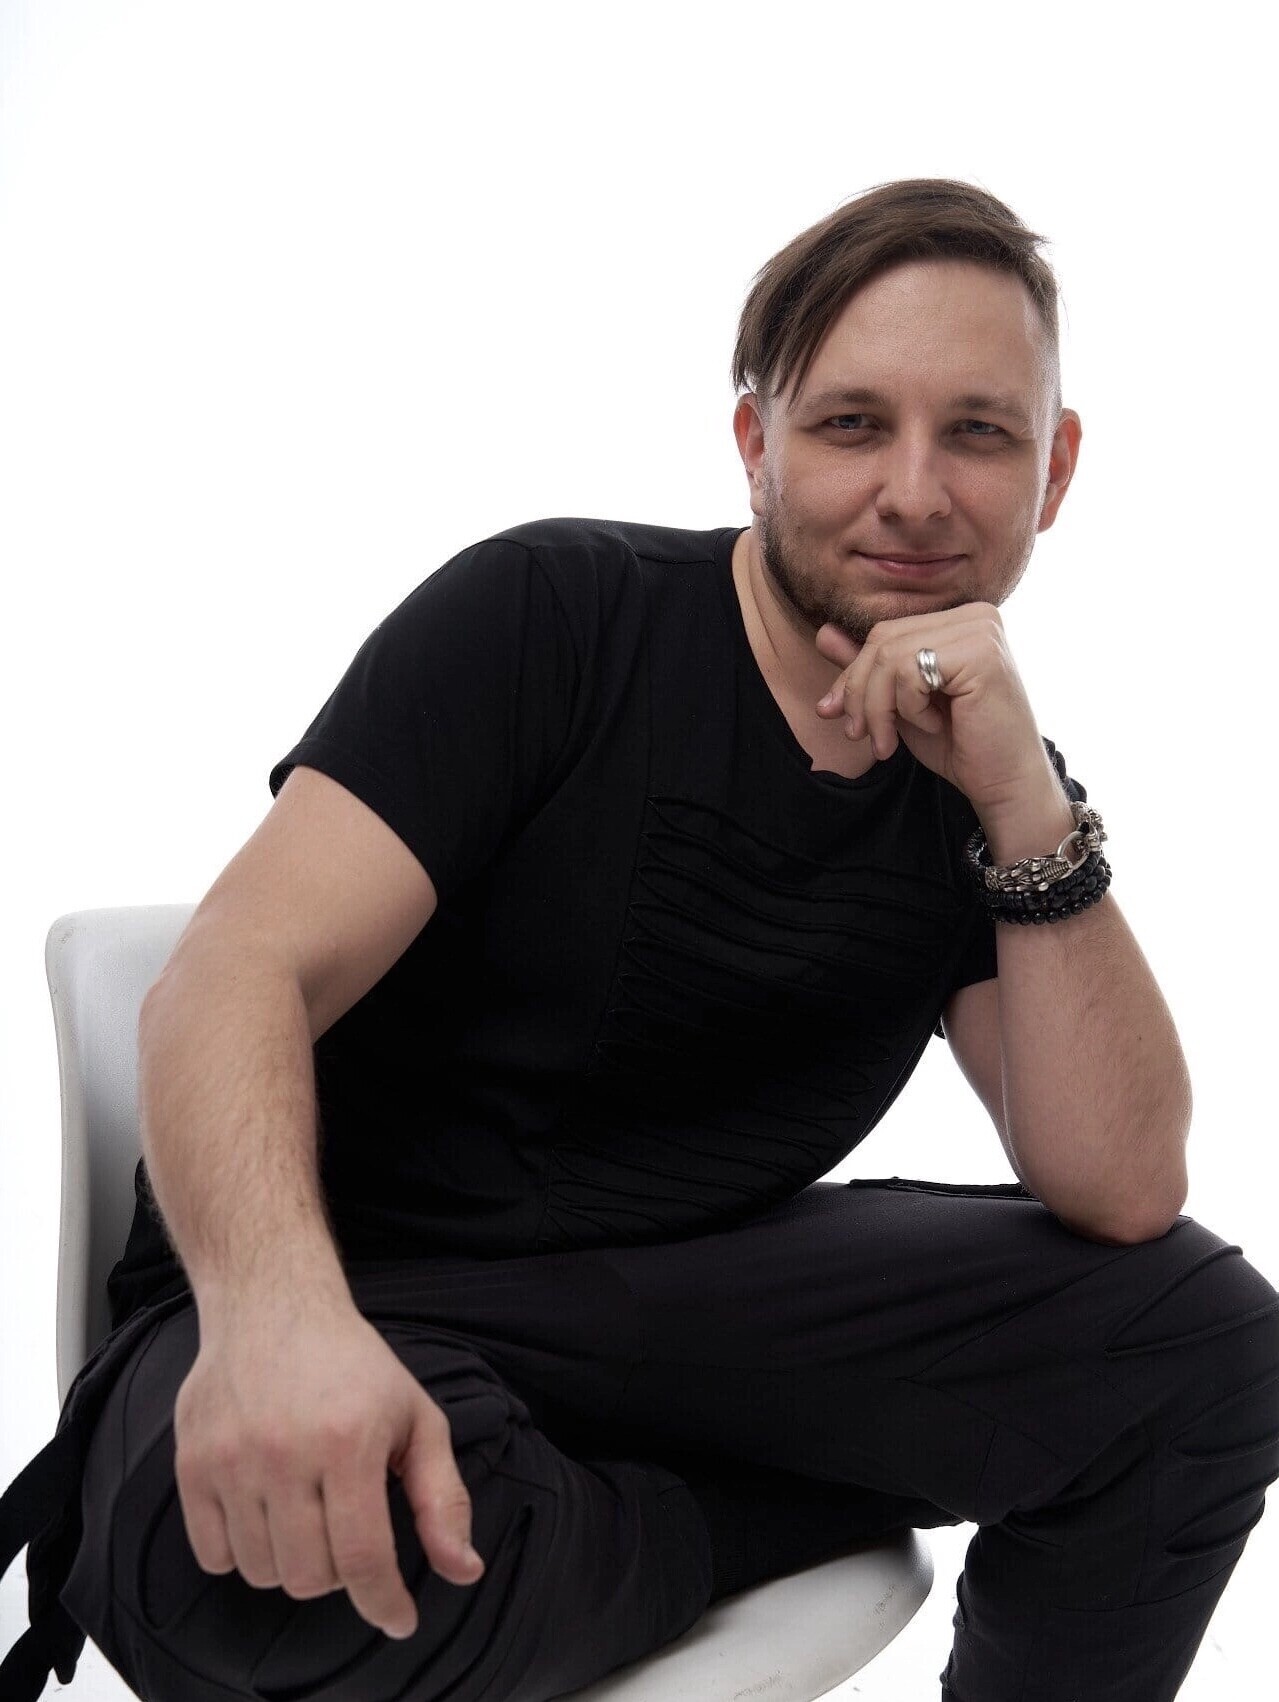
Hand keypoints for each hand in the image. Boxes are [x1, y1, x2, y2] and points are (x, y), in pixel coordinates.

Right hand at [173, 1299, 483, 1641]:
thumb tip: (464, 1571)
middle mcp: (285, 1454)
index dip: (384, 1602)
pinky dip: (242, 1552)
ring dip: (291, 1562)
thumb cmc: (354, 1366)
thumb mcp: (417, 1418)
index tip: (399, 1617)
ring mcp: (232, 1461)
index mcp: (349, 1442)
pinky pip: (214, 1557)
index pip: (362, 1558)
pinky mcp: (192, 1465)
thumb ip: (442, 1498)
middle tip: (347, 1525)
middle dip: (339, 1571)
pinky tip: (265, 1511)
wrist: (272, 1306)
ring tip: (307, 1512)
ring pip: (262, 1573)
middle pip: (311, 1576)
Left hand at [813, 603, 1053, 816]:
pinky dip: (909, 708)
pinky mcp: (981, 653)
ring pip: (890, 656)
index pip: (885, 634)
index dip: (852, 675)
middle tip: (861, 735)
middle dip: (860, 693)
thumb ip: (868, 668)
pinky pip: (911, 670)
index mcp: (958, 620)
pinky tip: (934, 725)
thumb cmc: (958, 744)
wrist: (1003, 782)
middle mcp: (975, 615)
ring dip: (879, 708)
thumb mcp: (899, 702)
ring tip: (890, 741)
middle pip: (883, 640)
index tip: (834, 712)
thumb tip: (822, 632)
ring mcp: (981, 630)